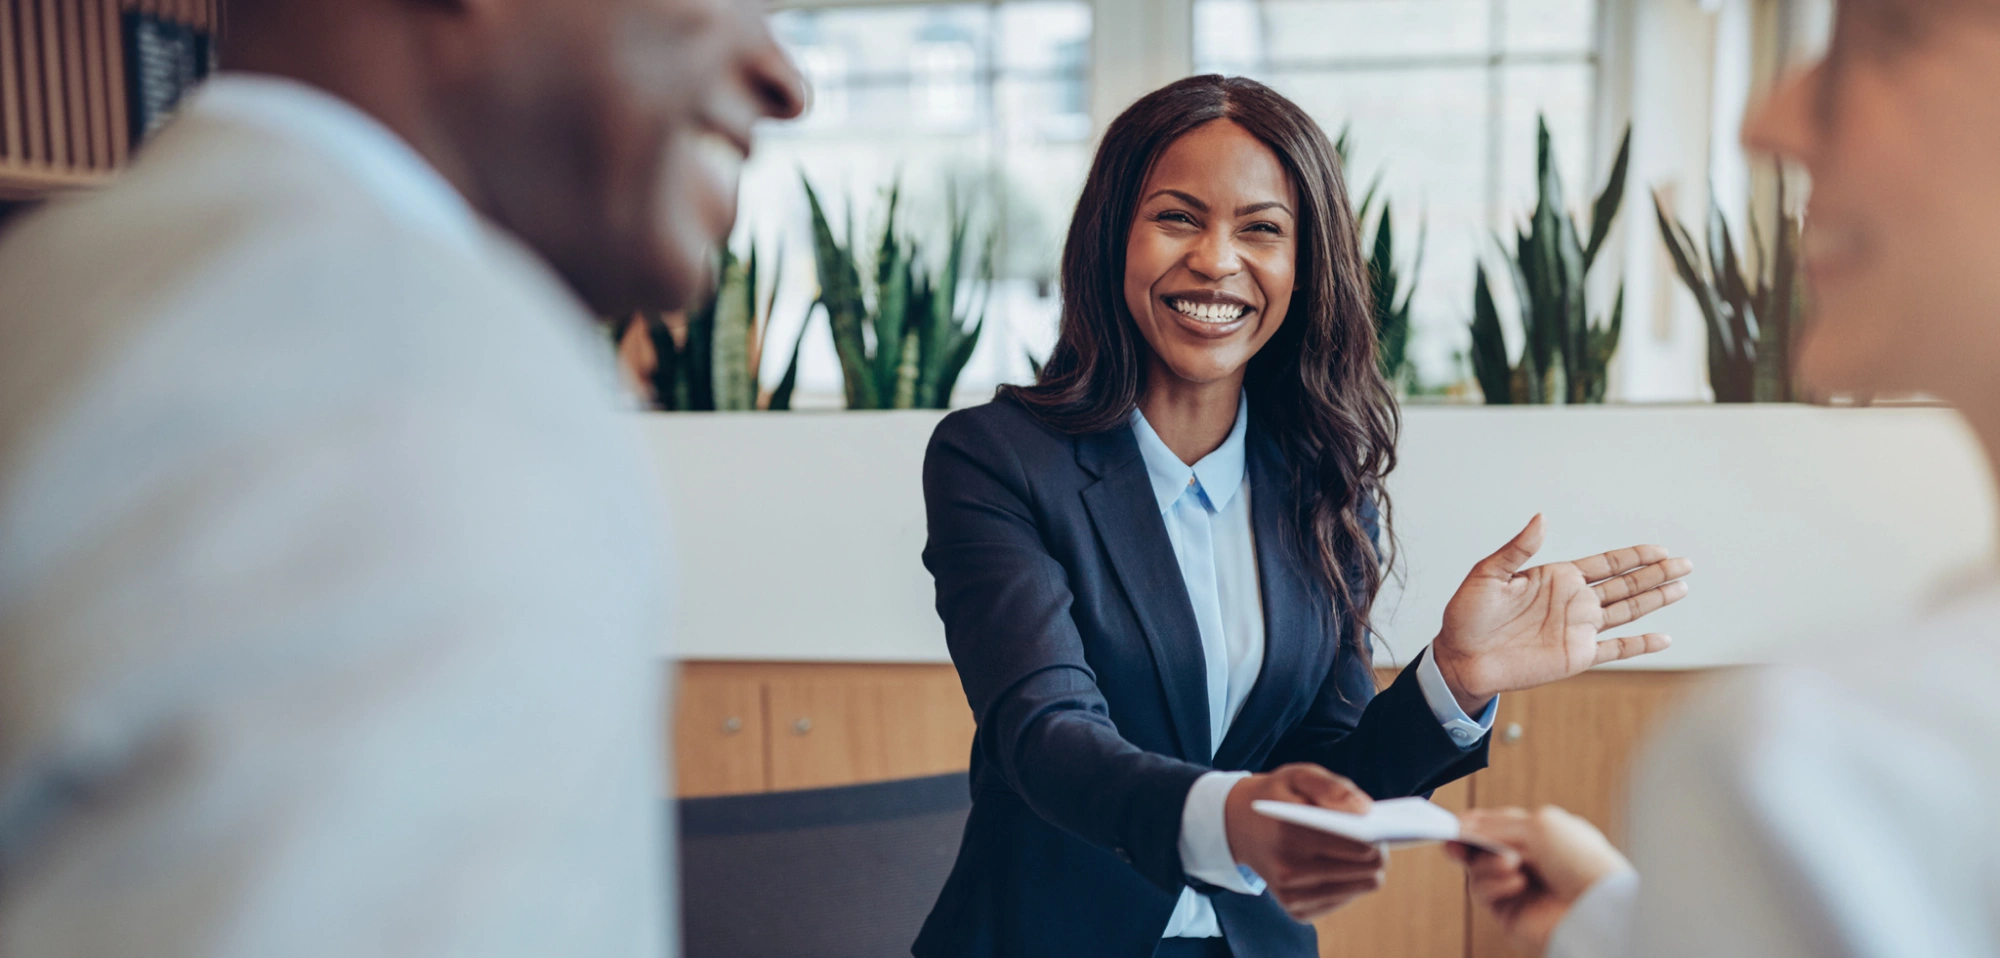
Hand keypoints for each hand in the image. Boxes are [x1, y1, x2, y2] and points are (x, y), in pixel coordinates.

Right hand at [1223, 764, 1386, 922]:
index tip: (1377, 826)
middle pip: (1367, 872)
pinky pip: (1345, 899)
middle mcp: (1289, 870)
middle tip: (1374, 837)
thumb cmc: (1277, 796)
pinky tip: (1337, 865)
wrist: (1236, 825)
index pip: (1358, 847)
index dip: (1378, 836)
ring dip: (1365, 869)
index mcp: (1290, 833)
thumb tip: (1366, 810)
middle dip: (1378, 853)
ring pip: (1360, 888)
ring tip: (1356, 849)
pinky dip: (1348, 882)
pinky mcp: (1296, 910)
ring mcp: (1291, 895)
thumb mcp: (1298, 775)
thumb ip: (1333, 787)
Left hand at [1432, 515, 1691, 709]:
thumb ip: (1517, 549)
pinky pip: (1616, 650)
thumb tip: (1541, 518)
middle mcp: (1573, 602)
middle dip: (1656, 573)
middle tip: (1685, 563)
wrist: (1460, 658)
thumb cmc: (1467, 616)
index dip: (1633, 556)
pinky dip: (1640, 645)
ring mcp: (1578, 629)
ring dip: (1655, 600)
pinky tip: (1663, 638)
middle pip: (1625, 584)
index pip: (1605, 563)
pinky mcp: (1576, 657)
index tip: (1659, 548)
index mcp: (1556, 578)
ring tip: (1683, 587)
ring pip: (1627, 612)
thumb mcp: (1487, 574)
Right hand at [1446, 806, 1634, 954]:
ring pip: (1477, 869)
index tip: (1455, 822)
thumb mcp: (1539, 825)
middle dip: (1468, 842)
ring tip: (1511, 863)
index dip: (1475, 822)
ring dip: (1488, 863)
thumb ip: (1496, 824)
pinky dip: (1492, 884)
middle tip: (1456, 840)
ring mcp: (1519, 887)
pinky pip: (1482, 892)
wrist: (1597, 909)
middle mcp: (1530, 861)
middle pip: (1482, 846)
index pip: (1498, 824)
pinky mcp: (1508, 912)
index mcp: (1543, 834)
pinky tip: (1515, 882)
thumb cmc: (1584, 863)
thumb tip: (1462, 826)